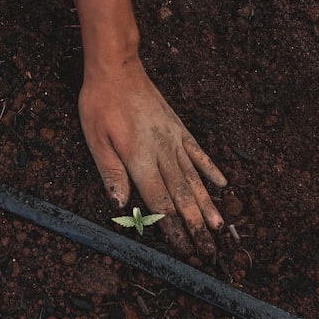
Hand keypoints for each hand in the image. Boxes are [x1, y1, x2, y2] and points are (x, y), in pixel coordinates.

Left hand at [79, 59, 226, 260]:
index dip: (172, 229)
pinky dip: (211, 171)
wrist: (117, 68)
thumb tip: (120, 206)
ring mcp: (174, 140)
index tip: (184, 250)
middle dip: (195, 227)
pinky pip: (198, 153)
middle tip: (209, 250)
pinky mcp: (178, 128)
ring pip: (194, 179)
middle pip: (182, 197)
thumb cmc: (101, 103)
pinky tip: (222, 185)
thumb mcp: (95, 140)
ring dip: (207, 205)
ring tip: (221, 227)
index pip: (159, 202)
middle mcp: (162, 153)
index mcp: (140, 159)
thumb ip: (111, 174)